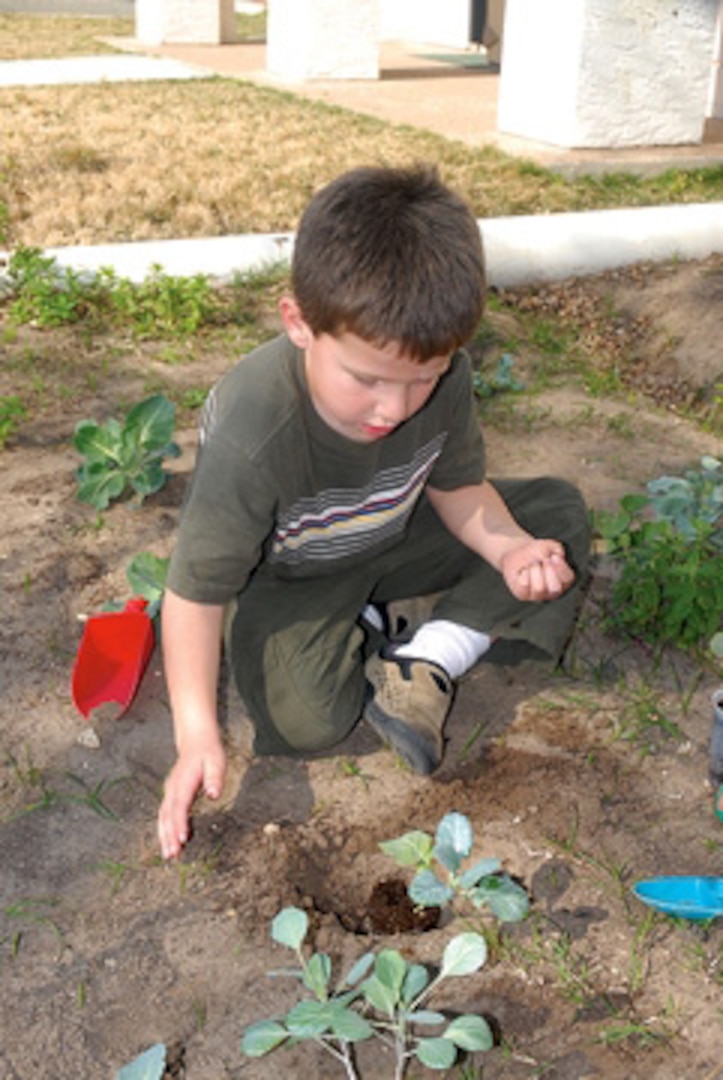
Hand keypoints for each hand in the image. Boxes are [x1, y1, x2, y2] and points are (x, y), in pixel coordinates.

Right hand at [157, 736, 225, 859]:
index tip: (182, 840)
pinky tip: (168, 842)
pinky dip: (165, 830)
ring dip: (164, 836)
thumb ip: (215, 778)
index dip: (180, 823)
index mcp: (183, 782)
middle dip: (169, 836)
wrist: (195, 741)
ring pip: (163, 817)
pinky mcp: (171, 796)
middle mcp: (172, 789)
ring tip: (168, 855)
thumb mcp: (216, 761)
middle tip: (172, 855)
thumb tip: (214, 794)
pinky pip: (165, 815)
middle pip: (168, 815)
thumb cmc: (208, 753)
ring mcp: (169, 792)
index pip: (180, 806)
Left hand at [500, 539, 574, 601]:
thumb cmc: (536, 551)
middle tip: (543, 560)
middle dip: (548, 570)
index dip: (561, 568)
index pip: (568, 579)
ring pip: (539, 588)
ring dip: (535, 571)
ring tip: (532, 564)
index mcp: (563, 581)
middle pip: (555, 588)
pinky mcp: (523, 594)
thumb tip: (559, 555)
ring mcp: (538, 595)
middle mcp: (552, 592)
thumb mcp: (550, 546)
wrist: (518, 553)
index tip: (554, 556)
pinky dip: (524, 574)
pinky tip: (524, 570)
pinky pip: (524, 586)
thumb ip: (558, 549)